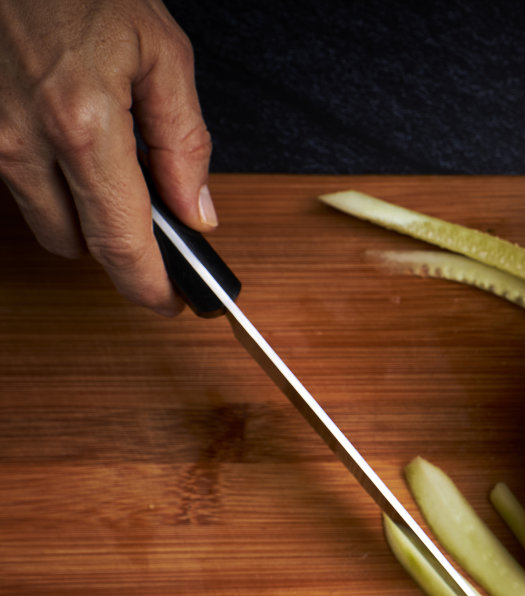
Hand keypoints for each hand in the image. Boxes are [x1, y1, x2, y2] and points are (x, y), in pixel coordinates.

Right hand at [0, 0, 213, 313]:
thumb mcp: (162, 53)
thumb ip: (185, 141)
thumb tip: (197, 213)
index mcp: (82, 125)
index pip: (120, 244)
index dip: (150, 287)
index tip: (174, 302)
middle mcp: (24, 140)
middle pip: (76, 245)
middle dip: (120, 251)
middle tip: (159, 235)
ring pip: (43, 217)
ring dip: (83, 212)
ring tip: (116, 170)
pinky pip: (17, 182)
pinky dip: (52, 180)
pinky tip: (77, 145)